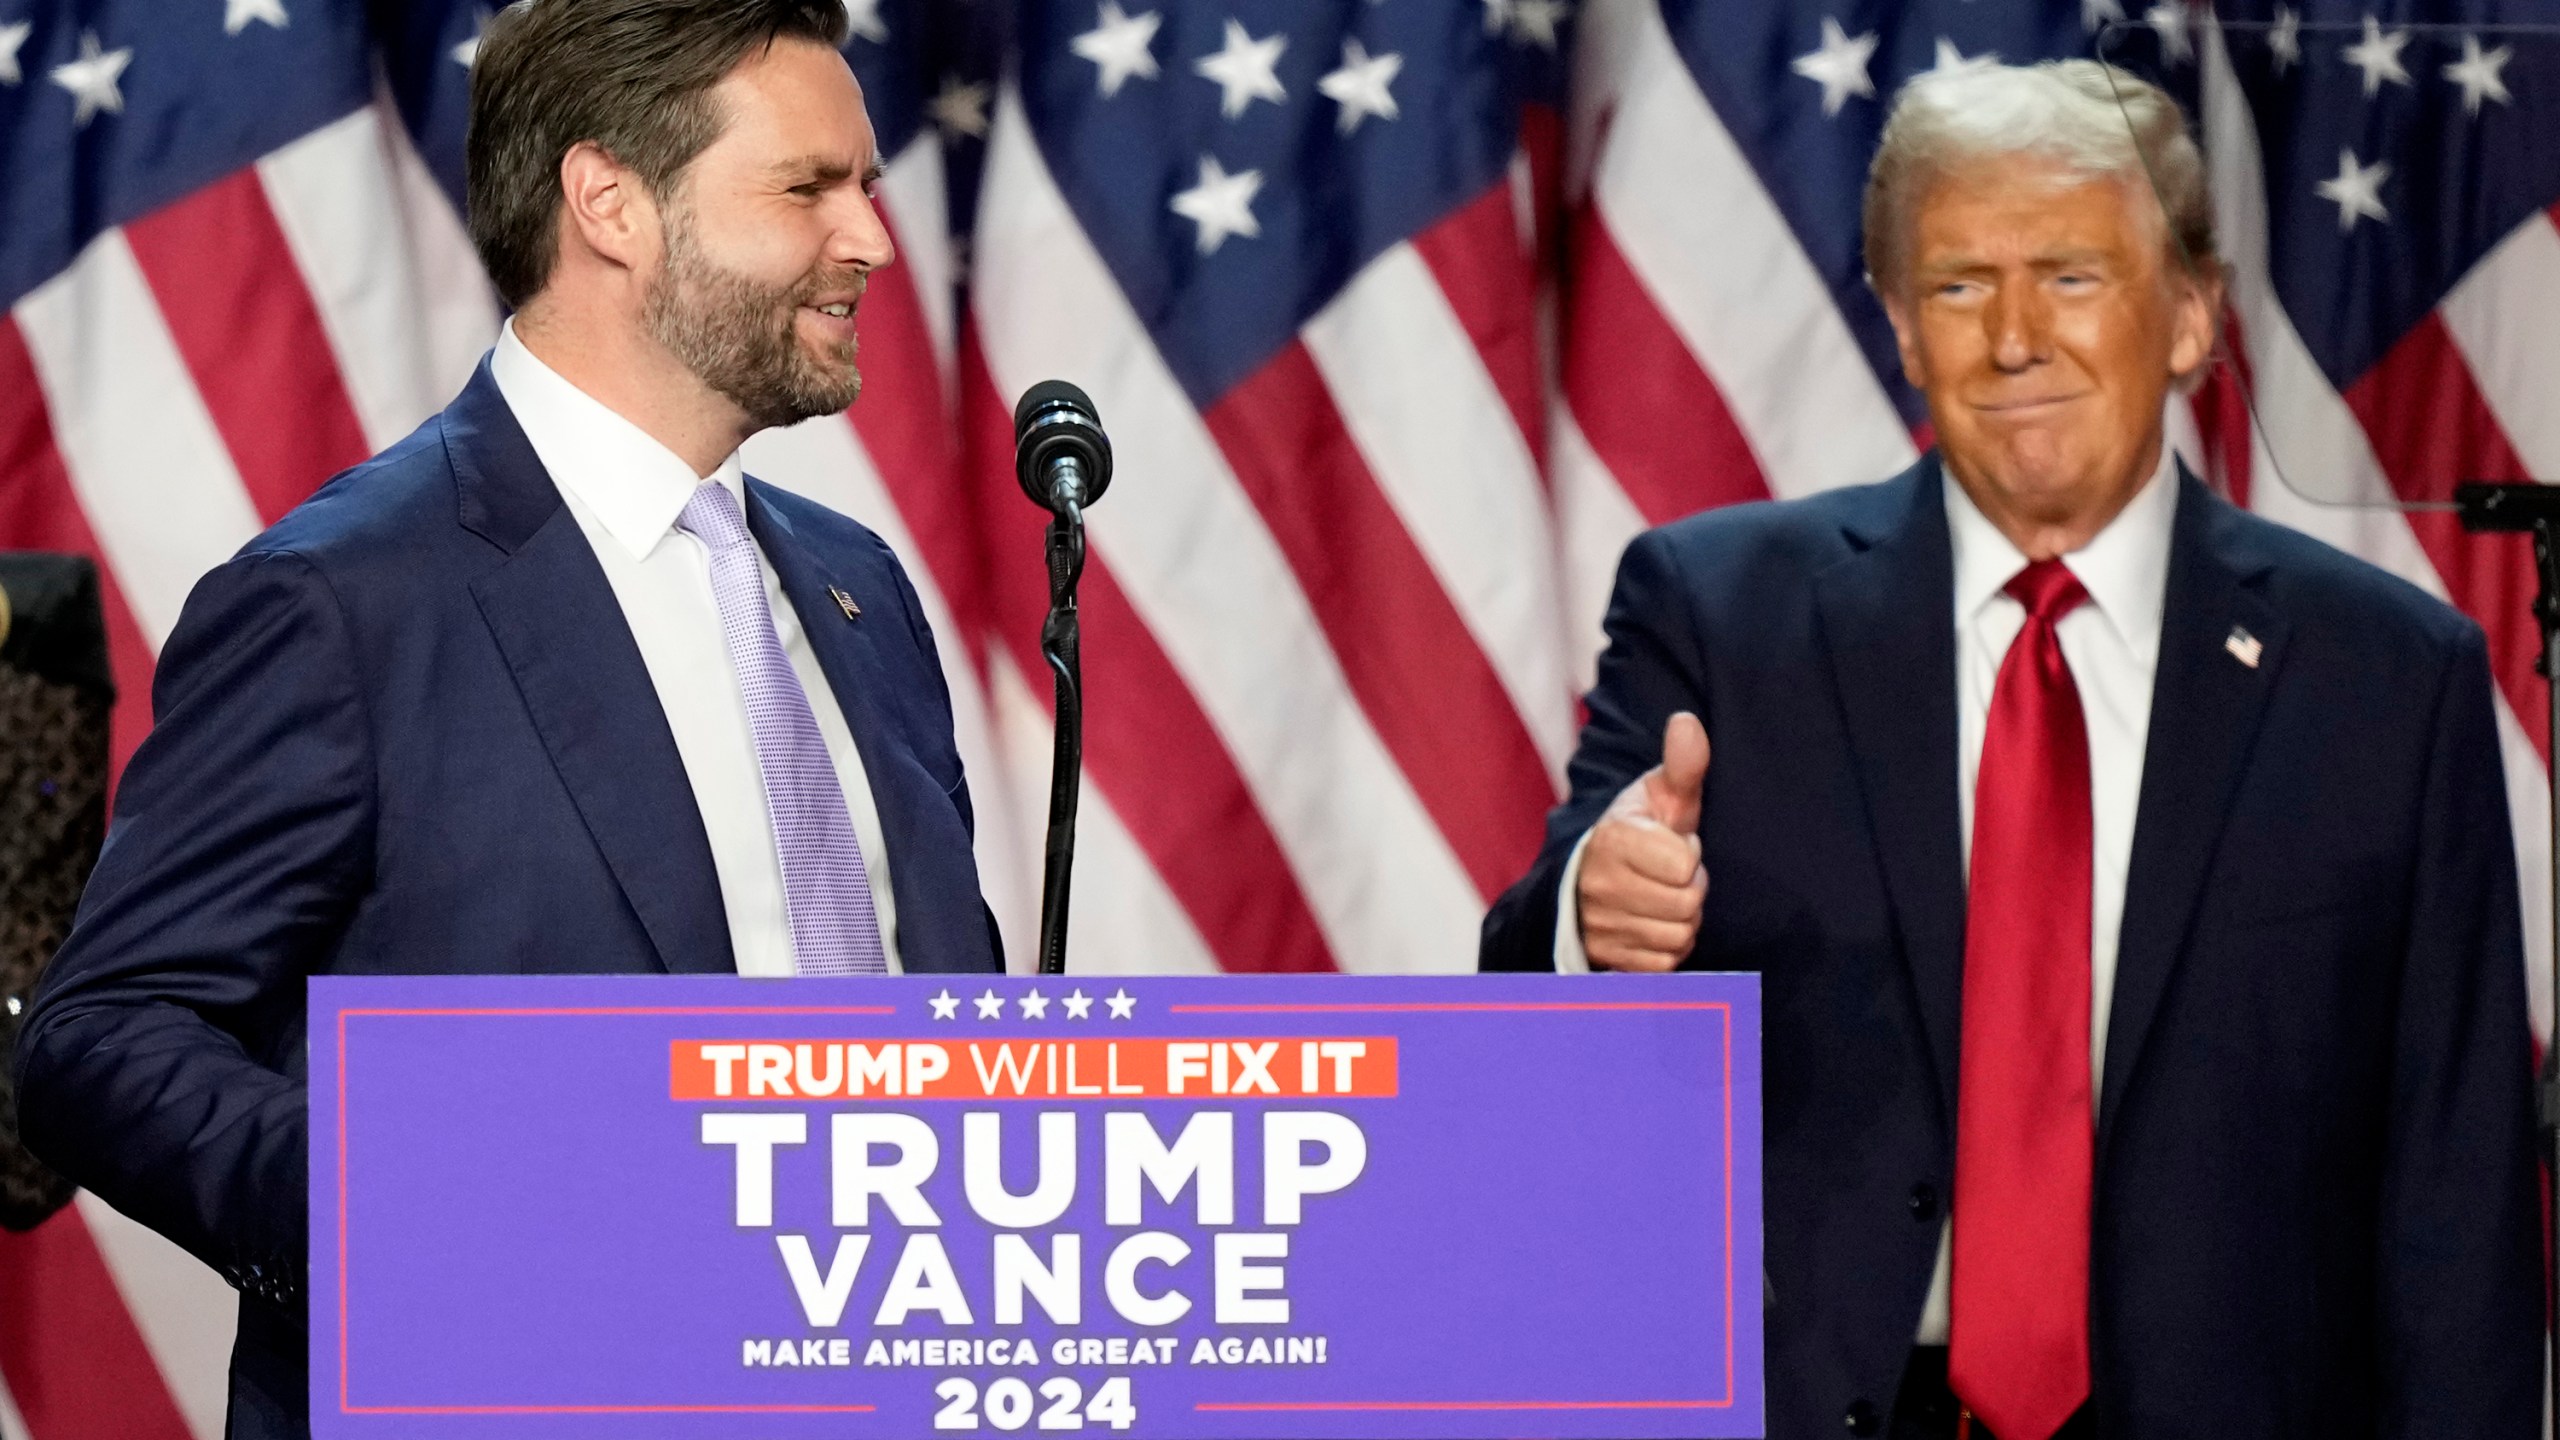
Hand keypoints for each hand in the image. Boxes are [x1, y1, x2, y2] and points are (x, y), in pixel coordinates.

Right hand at [1574, 712, 1709, 972]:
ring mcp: (1599, 924)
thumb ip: (1682, 764)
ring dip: (1680, 920)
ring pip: (1677, 936)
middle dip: (1689, 889)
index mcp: (1613, 838)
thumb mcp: (1662, 795)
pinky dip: (1667, 948)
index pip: (1684, 864)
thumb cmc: (1640, 831)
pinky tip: (1653, 924)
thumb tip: (1687, 722)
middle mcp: (1598, 884)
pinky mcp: (1606, 958)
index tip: (1672, 844)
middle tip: (1670, 875)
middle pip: (1686, 905)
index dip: (1690, 855)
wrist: (1591, 878)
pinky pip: (1664, 964)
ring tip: (1661, 897)